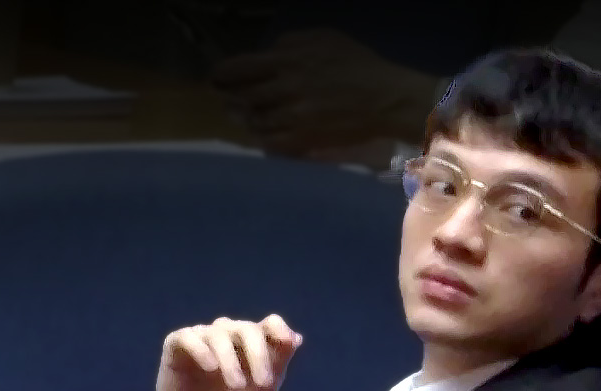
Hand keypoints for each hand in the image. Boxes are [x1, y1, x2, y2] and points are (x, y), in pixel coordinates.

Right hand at [140, 315, 301, 390]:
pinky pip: (188, 337)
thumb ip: (277, 365)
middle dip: (258, 353)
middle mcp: (227, 336)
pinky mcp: (176, 346)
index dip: (279, 329)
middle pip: (247, 328)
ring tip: (236, 385)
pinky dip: (201, 349)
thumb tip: (296, 337)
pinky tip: (210, 367)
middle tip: (263, 383)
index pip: (269, 324)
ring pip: (219, 333)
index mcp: (251, 344)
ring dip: (231, 359)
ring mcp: (202, 338)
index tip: (286, 343)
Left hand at [210, 29, 440, 154]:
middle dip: (230, 98)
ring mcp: (293, 117)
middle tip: (226, 99)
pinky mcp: (303, 140)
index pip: (240, 68)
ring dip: (245, 119)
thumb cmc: (357, 65)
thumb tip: (267, 51)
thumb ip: (291, 42)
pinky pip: (270, 142)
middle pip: (243, 96)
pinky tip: (261, 134)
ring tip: (243, 117)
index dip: (222, 74)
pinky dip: (261, 138)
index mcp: (289, 60)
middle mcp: (286, 88)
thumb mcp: (325, 39)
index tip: (215, 78)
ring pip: (254, 121)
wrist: (385, 99)